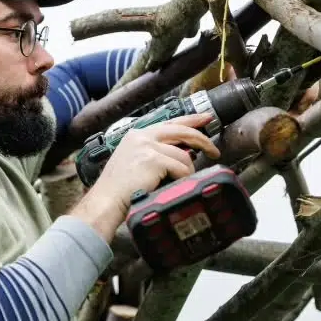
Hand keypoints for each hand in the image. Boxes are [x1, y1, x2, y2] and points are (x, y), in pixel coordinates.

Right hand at [70, 113, 220, 239]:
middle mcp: (142, 136)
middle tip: (214, 150)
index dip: (191, 120)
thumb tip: (183, 154)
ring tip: (179, 183)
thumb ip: (154, 154)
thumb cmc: (119, 190)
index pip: (170, 122)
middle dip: (202, 140)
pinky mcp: (153, 159)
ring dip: (186, 172)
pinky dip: (181, 179)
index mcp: (137, 135)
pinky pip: (180, 168)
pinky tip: (173, 186)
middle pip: (182, 131)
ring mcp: (147, 146)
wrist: (106, 201)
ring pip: (183, 156)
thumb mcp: (134, 163)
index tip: (206, 118)